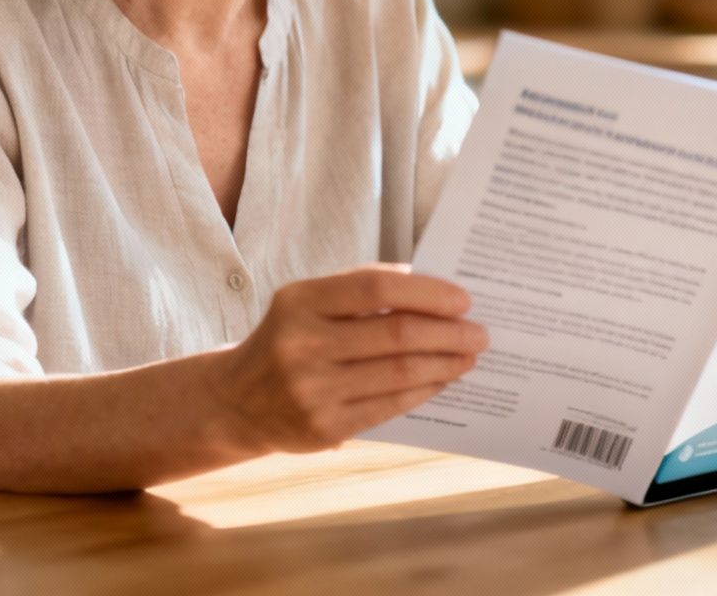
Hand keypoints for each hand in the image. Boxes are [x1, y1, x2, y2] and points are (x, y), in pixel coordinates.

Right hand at [208, 263, 488, 454]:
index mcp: (300, 301)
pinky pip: (390, 407)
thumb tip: (431, 289)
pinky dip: (423, 390)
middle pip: (396, 334)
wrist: (237, 401)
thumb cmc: (288, 338)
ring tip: (468, 357)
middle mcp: (302, 344)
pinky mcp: (324, 428)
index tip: (463, 300)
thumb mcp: (307, 302)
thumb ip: (359, 289)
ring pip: (399, 373)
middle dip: (448, 333)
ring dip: (445, 364)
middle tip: (479, 333)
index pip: (377, 288)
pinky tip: (441, 380)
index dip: (427, 293)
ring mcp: (312, 390)